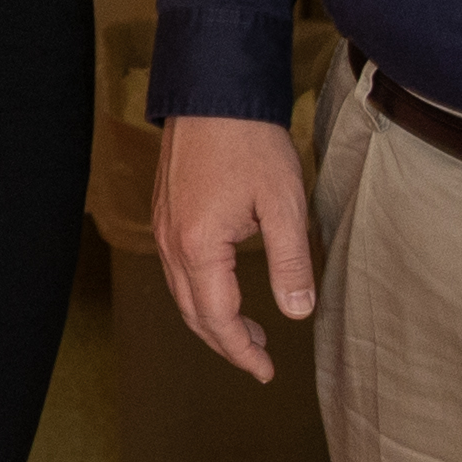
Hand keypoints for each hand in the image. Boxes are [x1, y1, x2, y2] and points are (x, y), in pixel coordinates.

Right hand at [153, 113, 318, 377]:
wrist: (214, 91)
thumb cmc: (250, 142)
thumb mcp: (283, 205)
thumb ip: (290, 264)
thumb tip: (297, 312)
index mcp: (199, 247)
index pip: (217, 319)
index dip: (242, 351)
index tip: (266, 371)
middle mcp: (171, 242)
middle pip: (193, 313)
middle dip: (226, 342)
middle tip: (259, 358)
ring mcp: (163, 226)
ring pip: (181, 292)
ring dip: (212, 317)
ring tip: (248, 329)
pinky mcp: (165, 211)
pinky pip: (176, 268)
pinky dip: (199, 292)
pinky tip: (223, 287)